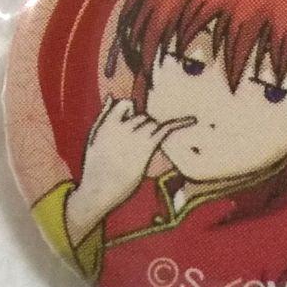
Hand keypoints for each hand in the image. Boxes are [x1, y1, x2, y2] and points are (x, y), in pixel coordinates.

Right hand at [64, 97, 195, 241]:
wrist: (98, 190)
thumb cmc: (95, 167)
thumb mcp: (93, 139)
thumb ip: (103, 116)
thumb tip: (112, 96)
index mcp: (107, 124)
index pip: (125, 104)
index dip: (130, 111)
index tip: (129, 123)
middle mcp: (122, 126)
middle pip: (142, 117)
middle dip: (142, 127)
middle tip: (134, 149)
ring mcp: (134, 136)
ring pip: (152, 124)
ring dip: (152, 133)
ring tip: (139, 153)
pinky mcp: (146, 146)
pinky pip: (165, 129)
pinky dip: (180, 122)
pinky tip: (193, 120)